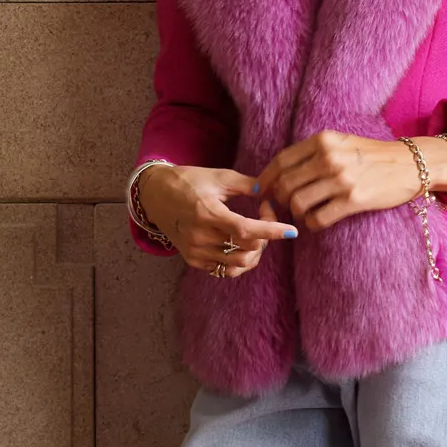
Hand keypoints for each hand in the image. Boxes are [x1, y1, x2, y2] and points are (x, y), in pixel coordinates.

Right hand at [137, 164, 292, 277]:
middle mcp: (200, 236)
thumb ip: (246, 184)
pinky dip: (240, 260)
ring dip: (255, 250)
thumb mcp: (217, 176)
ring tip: (255, 232)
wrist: (155, 195)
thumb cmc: (188, 181)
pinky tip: (242, 244)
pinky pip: (225, 269)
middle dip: (266, 235)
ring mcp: (196, 252)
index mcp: (207, 212)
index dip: (271, 231)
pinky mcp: (193, 260)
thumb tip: (270, 190)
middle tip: (265, 214)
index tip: (291, 231)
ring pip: (239, 263)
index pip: (246, 230)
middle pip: (247, 249)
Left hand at [261, 132, 446, 234]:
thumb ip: (314, 153)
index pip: (281, 161)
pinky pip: (318, 218)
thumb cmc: (373, 156)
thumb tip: (281, 173)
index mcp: (323, 140)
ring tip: (303, 215)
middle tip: (283, 208)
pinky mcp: (353, 200)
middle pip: (286, 185)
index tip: (262, 191)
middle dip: (279, 201)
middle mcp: (329, 158)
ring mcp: (341, 179)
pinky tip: (317, 222)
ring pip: (298, 204)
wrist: (410, 164)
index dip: (267, 179)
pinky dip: (312, 224)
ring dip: (296, 214)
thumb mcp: (342, 143)